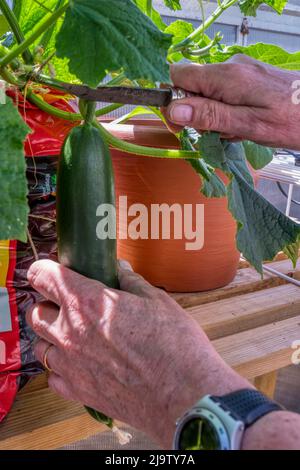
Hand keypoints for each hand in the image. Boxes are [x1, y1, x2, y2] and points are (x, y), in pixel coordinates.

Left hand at [26, 259, 247, 447]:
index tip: (54, 272)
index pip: (43, 276)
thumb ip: (131, 281)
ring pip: (39, 345)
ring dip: (51, 336)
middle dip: (47, 303)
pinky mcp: (79, 392)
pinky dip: (61, 368)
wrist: (184, 394)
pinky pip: (53, 377)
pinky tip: (80, 363)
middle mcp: (70, 332)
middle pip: (35, 312)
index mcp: (88, 302)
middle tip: (68, 304)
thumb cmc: (174, 343)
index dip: (46, 270)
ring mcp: (71, 365)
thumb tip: (120, 269)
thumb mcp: (156, 300)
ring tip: (73, 334)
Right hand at [164, 56, 299, 148]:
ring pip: (207, 91)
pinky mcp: (249, 77)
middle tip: (215, 132)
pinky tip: (241, 124)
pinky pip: (223, 92)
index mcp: (226, 76)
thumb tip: (173, 109)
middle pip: (191, 85)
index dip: (172, 101)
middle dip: (195, 112)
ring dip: (212, 115)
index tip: (180, 125)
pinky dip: (225, 110)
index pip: (177, 76)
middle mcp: (231, 67)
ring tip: (234, 131)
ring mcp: (241, 70)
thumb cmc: (290, 121)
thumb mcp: (247, 124)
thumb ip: (209, 115)